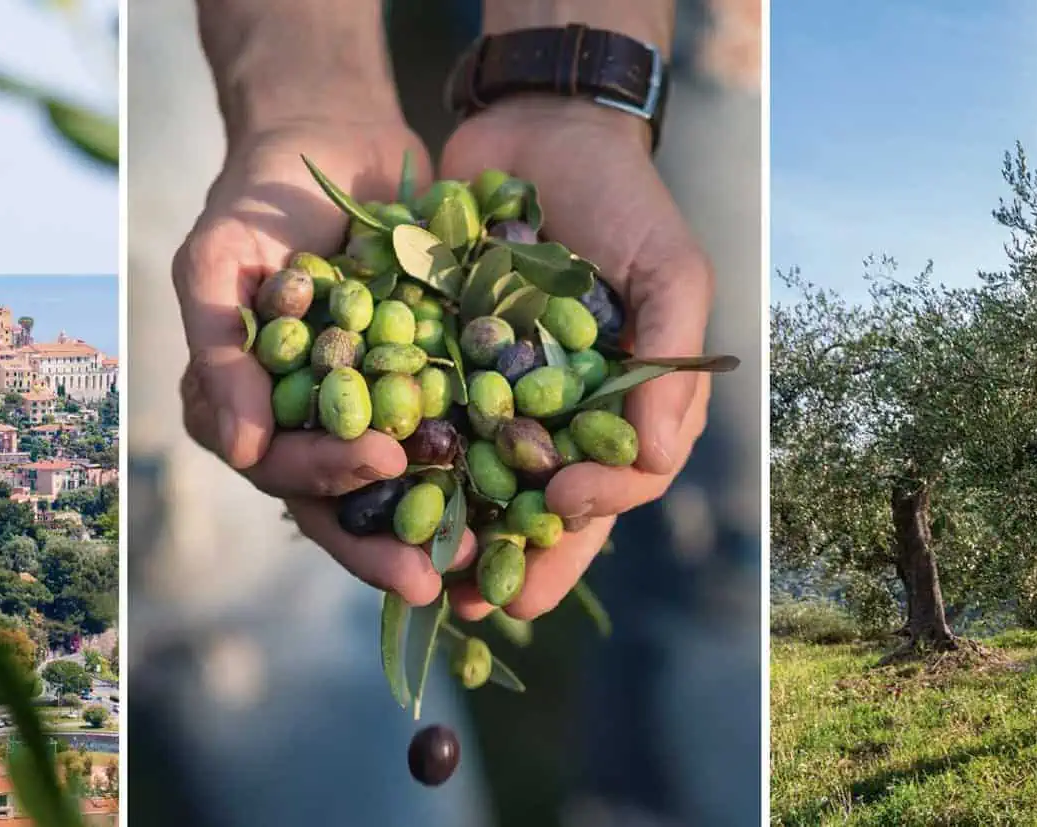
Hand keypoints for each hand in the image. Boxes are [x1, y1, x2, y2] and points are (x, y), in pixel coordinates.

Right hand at [172, 121, 476, 606]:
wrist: (332, 137)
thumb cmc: (258, 199)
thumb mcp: (217, 261)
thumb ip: (219, 347)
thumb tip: (234, 447)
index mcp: (247, 410)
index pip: (278, 466)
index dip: (326, 479)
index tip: (385, 466)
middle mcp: (306, 424)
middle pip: (340, 501)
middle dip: (385, 540)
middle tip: (435, 572)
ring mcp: (366, 410)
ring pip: (397, 489)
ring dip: (437, 529)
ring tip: (487, 560)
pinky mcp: (422, 387)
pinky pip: (451, 439)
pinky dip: (481, 470)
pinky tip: (525, 494)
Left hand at [438, 99, 714, 620]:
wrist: (541, 126)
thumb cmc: (624, 201)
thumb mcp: (669, 269)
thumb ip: (670, 361)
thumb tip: (662, 458)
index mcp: (619, 408)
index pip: (615, 482)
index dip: (591, 508)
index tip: (564, 508)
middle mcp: (555, 414)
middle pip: (535, 505)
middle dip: (510, 556)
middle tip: (478, 600)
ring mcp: (492, 392)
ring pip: (471, 481)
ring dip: (446, 529)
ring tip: (419, 569)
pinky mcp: (435, 362)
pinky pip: (416, 420)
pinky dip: (394, 457)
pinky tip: (366, 489)